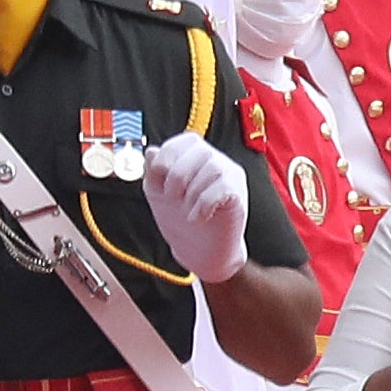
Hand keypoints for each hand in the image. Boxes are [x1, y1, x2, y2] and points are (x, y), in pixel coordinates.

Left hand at [144, 132, 249, 281]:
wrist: (198, 251)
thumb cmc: (180, 218)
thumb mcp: (156, 192)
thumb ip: (152, 170)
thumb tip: (151, 151)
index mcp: (196, 156)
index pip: (186, 140)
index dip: (168, 155)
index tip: (159, 177)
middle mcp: (216, 161)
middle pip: (200, 150)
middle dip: (178, 175)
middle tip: (173, 197)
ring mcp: (231, 177)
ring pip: (213, 168)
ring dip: (192, 192)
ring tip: (187, 209)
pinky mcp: (238, 196)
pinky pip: (223, 188)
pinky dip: (204, 205)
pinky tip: (198, 217)